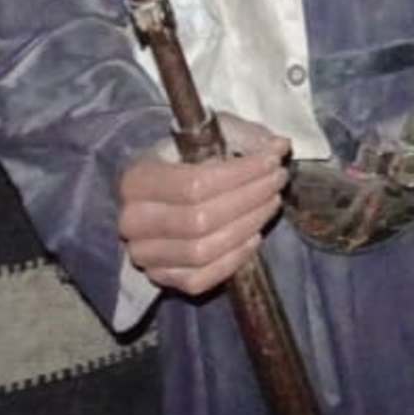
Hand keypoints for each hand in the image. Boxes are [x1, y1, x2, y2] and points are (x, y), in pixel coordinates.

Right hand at [118, 113, 289, 297]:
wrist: (158, 192)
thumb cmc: (184, 158)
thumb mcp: (208, 135)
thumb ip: (245, 137)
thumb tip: (280, 146)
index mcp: (137, 180)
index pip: (194, 184)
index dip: (241, 175)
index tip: (272, 161)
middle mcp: (133, 221)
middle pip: (200, 221)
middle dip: (250, 199)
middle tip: (277, 181)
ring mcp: (144, 254)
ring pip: (202, 252)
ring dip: (247, 227)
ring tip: (271, 203)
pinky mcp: (160, 277)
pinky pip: (200, 279)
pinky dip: (233, 260)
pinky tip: (253, 236)